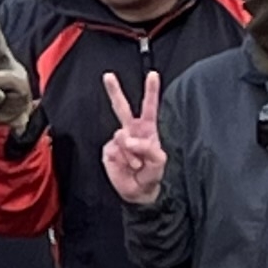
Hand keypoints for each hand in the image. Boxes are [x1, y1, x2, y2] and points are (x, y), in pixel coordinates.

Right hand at [101, 72, 168, 202]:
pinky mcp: (108, 151)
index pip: (150, 107)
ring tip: (137, 164)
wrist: (138, 192)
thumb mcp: (159, 161)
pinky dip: (123, 159)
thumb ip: (147, 147)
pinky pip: (114, 150)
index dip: (151, 91)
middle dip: (115, 91)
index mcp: (147, 130)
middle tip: (108, 76)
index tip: (152, 75)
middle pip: (122, 108)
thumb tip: (127, 139)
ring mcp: (119, 141)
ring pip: (120, 135)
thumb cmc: (152, 175)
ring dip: (131, 151)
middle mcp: (132, 132)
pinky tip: (127, 166)